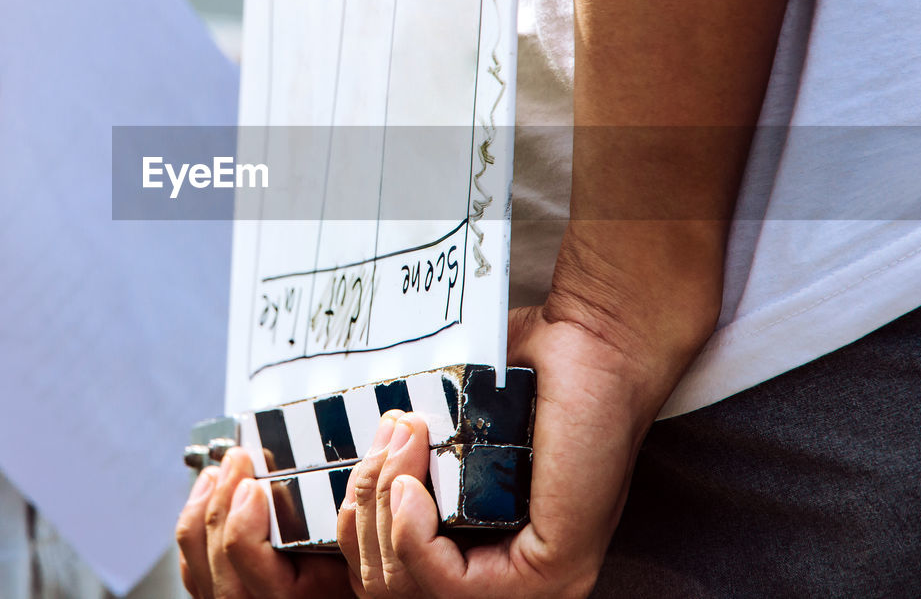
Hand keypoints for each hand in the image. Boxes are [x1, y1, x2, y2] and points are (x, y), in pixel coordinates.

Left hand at [176, 447, 353, 598]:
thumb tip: (297, 480)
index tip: (253, 482)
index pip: (242, 550)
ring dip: (200, 510)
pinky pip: (194, 573)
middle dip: (220, 497)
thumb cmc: (349, 589)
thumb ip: (327, 525)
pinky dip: (194, 535)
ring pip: (195, 562)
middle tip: (235, 461)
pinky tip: (204, 505)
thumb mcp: (350, 559)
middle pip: (214, 552)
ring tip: (215, 476)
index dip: (242, 511)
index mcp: (289, 597)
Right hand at [338, 283, 703, 598]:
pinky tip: (411, 485)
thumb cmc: (523, 376)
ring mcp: (532, 584)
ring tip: (402, 443)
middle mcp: (503, 580)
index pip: (385, 576)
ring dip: (385, 507)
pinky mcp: (552, 571)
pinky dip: (410, 534)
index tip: (351, 465)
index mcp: (476, 554)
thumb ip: (397, 459)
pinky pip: (448, 584)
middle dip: (362, 509)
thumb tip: (327, 467)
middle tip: (386, 440)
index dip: (351, 529)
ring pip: (408, 587)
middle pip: (384, 586)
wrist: (593, 344)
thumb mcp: (439, 429)